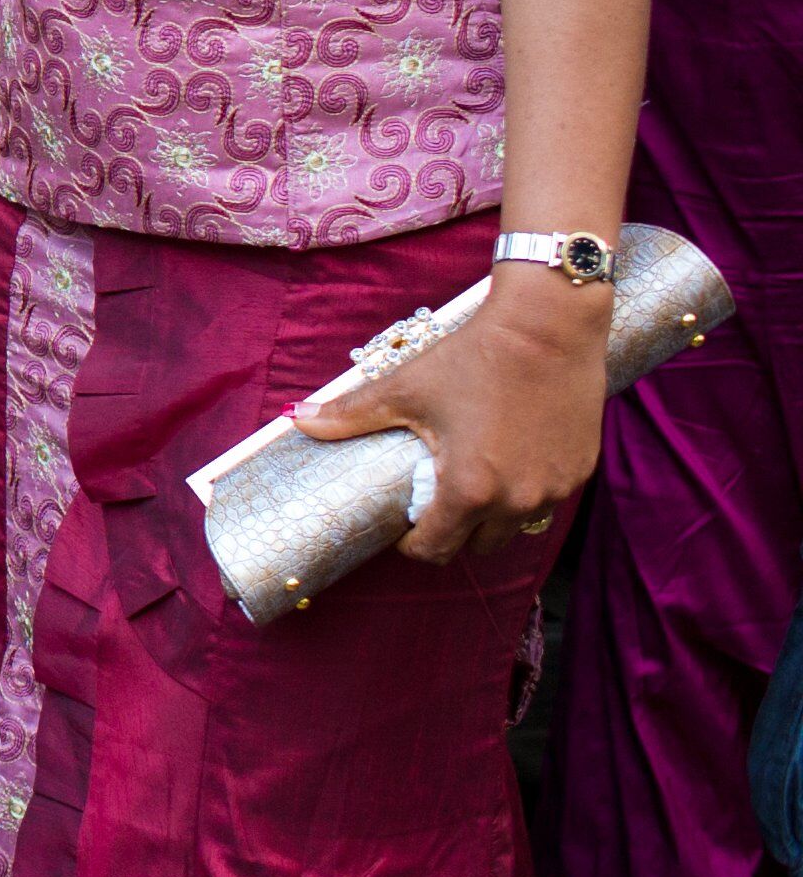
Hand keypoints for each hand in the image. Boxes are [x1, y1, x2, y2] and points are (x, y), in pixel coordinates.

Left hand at [296, 260, 609, 558]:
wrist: (547, 326)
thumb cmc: (473, 357)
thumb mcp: (406, 388)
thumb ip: (351, 414)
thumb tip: (297, 421)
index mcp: (471, 491)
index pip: (436, 549)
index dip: (413, 544)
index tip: (403, 526)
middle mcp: (518, 500)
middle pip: (477, 546)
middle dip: (452, 534)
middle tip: (432, 504)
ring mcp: (555, 488)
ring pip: (516, 526)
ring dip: (491, 518)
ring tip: (468, 484)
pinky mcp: (580, 471)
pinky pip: (546, 499)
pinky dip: (524, 493)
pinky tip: (506, 462)